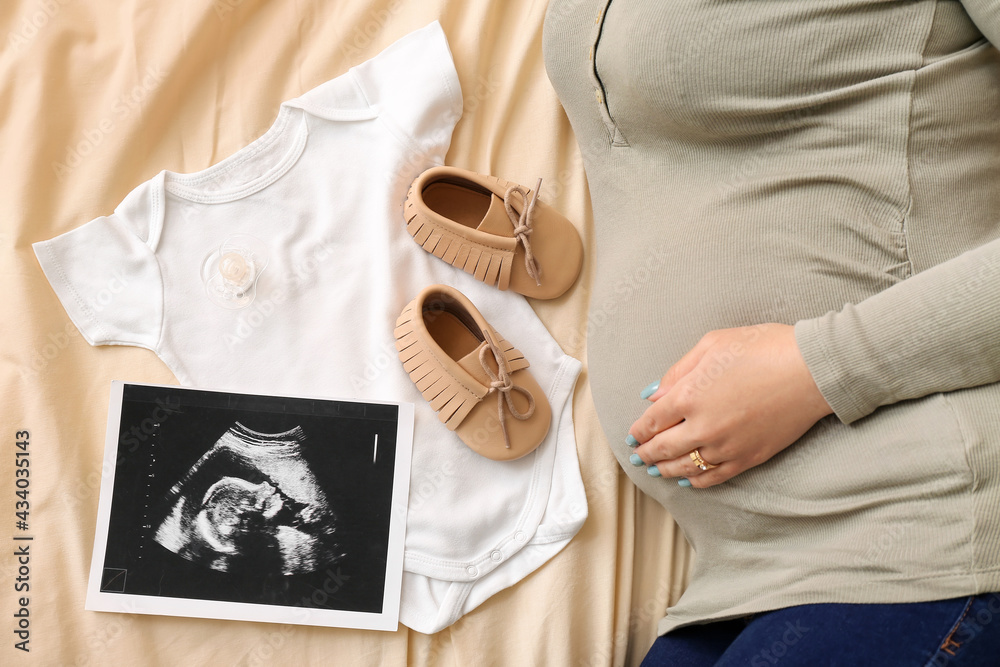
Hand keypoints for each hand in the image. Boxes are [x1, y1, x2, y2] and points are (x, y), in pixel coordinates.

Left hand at [627, 324, 832, 487]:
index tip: (632, 435)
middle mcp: (702, 426)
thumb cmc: (763, 348)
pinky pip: (714, 477)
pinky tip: (689, 481)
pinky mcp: (749, 458)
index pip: (652, 421)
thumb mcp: (713, 344)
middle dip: (646, 454)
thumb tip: (654, 395)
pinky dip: (697, 481)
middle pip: (663, 448)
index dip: (638, 430)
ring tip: (655, 471)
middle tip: (637, 456)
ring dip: (666, 470)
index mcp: (689, 395)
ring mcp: (726, 446)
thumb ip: (679, 371)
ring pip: (686, 467)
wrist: (811, 370)